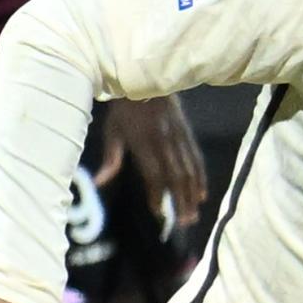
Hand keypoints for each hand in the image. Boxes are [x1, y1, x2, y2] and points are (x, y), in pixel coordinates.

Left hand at [96, 95, 207, 228]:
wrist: (145, 79)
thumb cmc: (123, 108)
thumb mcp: (112, 130)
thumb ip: (110, 158)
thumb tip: (100, 182)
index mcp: (144, 143)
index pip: (153, 174)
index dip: (157, 194)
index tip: (158, 212)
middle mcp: (164, 142)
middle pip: (175, 177)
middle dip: (180, 201)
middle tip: (184, 222)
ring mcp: (178, 138)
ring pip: (188, 170)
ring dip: (192, 194)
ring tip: (193, 214)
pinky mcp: (187, 133)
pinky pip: (196, 158)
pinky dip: (200, 177)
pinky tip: (202, 193)